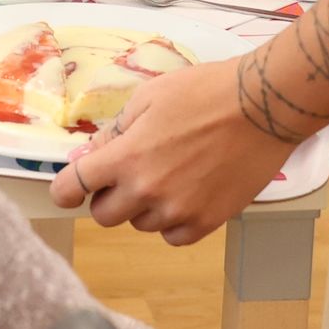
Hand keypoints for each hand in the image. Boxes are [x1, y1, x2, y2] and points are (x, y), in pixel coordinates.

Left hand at [48, 54, 294, 245]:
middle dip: (109, 195)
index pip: (72, 187)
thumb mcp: (149, 97)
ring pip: (141, 225)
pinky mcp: (207, 222)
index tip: (68, 189)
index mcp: (126, 157)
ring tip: (171, 174)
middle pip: (104, 215)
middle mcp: (147, 191)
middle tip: (129, 173)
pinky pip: (173, 236)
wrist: (263, 106)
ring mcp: (178, 211)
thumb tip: (89, 155)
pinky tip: (187, 193)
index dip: (65, 189)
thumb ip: (115, 131)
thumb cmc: (206, 91)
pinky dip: (174, 221)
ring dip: (145, 206)